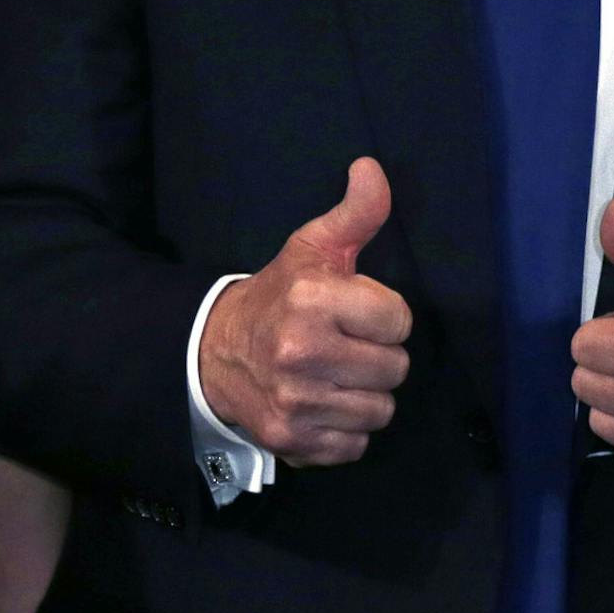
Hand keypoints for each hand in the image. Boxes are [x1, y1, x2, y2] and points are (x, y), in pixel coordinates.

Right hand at [199, 158, 410, 466]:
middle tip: (346, 345)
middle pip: (395, 368)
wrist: (214, 352)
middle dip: (377, 356)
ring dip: (364, 394)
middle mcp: (302, 352)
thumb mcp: (312, 248)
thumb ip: (356, 213)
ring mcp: (296, 401)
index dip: (384, 316)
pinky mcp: (292, 440)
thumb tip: (372, 168)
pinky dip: (345, 430)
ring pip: (381, 410)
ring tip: (336, 375)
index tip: (357, 313)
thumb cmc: (278, 295)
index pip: (399, 320)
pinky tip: (323, 404)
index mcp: (313, 299)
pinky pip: (356, 444)